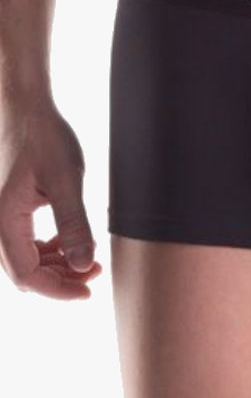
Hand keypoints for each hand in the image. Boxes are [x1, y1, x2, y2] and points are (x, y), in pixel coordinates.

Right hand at [0, 95, 102, 296]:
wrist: (25, 107)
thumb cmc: (44, 137)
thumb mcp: (66, 181)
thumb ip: (74, 224)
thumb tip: (83, 265)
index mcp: (4, 220)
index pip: (27, 276)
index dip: (59, 290)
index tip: (89, 289)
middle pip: (24, 272)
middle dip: (60, 279)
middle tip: (95, 272)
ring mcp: (0, 216)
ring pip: (24, 259)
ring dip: (56, 265)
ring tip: (87, 256)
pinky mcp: (8, 208)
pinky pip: (24, 242)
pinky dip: (48, 249)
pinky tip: (70, 240)